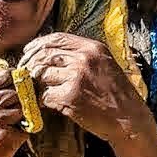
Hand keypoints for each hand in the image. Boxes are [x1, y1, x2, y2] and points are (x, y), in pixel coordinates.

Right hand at [0, 69, 28, 156]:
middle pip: (17, 90)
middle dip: (21, 99)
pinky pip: (26, 122)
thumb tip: (20, 76)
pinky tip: (10, 133)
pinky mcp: (3, 132)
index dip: (16, 80)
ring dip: (22, 114)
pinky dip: (23, 128)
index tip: (19, 87)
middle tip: (13, 111)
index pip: (4, 74)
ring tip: (9, 124)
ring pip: (23, 105)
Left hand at [19, 32, 151, 144]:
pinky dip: (42, 101)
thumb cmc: (118, 94)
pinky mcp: (69, 97)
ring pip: (42, 75)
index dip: (38, 45)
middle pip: (44, 55)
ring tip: (41, 91)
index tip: (28, 52)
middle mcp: (84, 59)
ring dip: (37, 85)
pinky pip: (44, 95)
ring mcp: (76, 77)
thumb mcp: (105, 65)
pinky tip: (48, 104)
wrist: (129, 119)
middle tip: (27, 75)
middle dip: (31, 65)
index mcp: (93, 48)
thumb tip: (52, 54)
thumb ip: (83, 56)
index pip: (57, 38)